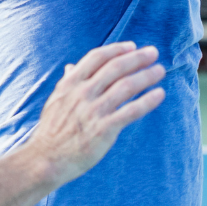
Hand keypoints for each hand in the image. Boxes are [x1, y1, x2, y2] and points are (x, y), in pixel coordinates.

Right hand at [27, 42, 166, 186]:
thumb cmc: (52, 131)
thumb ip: (67, 82)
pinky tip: (159, 94)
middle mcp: (83, 93)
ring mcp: (94, 111)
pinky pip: (131, 111)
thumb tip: (71, 67)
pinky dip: (147, 101)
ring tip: (161, 71)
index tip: (132, 46)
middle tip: (154, 52)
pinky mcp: (104, 129)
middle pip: (115, 68)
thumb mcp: (56, 101)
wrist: (45, 159)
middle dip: (137, 58)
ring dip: (147, 76)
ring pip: (126, 86)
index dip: (117, 49)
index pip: (96, 57)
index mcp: (70, 84)